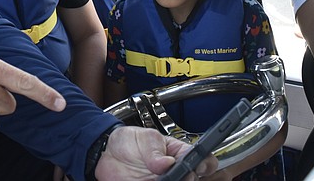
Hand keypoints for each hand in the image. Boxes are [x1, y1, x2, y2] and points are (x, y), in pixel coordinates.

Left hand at [95, 126, 218, 179]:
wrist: (108, 155)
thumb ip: (154, 149)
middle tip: (175, 175)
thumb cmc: (129, 141)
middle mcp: (175, 172)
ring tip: (157, 179)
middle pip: (191, 179)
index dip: (205, 165)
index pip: (202, 160)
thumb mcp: (143, 137)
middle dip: (186, 178)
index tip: (196, 167)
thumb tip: (166, 162)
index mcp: (179, 154)